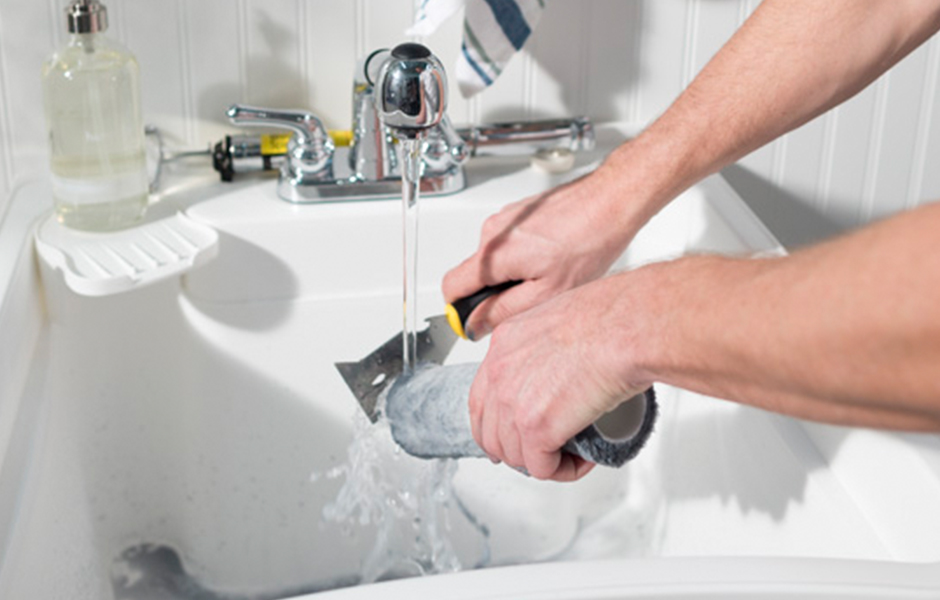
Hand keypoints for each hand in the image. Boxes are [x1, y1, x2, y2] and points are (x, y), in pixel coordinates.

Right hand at [443, 165, 644, 340]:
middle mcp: (492, 232)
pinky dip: (524, 256)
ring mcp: (504, 219)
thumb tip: (476, 325)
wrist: (611, 201)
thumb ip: (504, 311)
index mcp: (493, 254)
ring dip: (514, 273)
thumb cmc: (589, 240)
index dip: (460, 310)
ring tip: (550, 272)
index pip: (451, 288)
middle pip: (474, 274)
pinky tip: (553, 256)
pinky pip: (508, 244)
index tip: (476, 321)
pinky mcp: (518, 213)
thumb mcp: (547, 292)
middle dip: (495, 292)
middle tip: (532, 298)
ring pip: (494, 260)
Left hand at [469, 272, 651, 480]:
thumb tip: (558, 370)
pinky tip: (581, 460)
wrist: (629, 327)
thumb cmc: (612, 318)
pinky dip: (563, 471)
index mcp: (504, 344)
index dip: (497, 426)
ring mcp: (513, 402)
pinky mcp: (535, 427)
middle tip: (548, 451)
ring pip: (514, 455)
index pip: (482, 399)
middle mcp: (500, 372)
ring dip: (543, 461)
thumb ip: (548, 346)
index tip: (514, 436)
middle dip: (518, 450)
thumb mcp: (562, 321)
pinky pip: (541, 468)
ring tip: (572, 452)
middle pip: (490, 433)